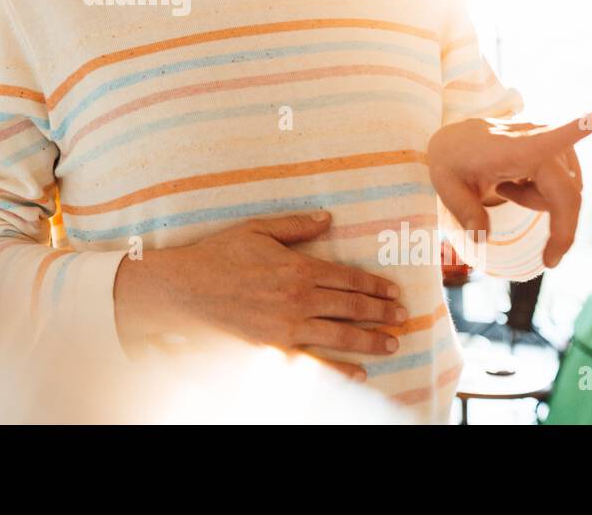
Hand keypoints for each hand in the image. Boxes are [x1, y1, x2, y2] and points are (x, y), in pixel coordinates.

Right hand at [114, 212, 403, 380]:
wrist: (188, 288)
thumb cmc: (221, 253)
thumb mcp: (259, 229)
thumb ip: (296, 225)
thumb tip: (328, 218)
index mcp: (299, 267)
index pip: (348, 277)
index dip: (375, 285)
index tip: (393, 291)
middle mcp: (300, 299)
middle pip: (352, 307)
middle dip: (381, 312)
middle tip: (403, 317)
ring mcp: (289, 326)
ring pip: (341, 335)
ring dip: (371, 340)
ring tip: (393, 343)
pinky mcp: (275, 347)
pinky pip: (315, 362)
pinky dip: (340, 369)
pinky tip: (360, 372)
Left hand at [425, 110, 591, 267]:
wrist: (455, 141)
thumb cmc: (452, 161)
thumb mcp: (446, 185)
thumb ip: (465, 211)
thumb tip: (481, 238)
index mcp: (511, 146)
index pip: (546, 138)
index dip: (575, 130)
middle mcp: (538, 141)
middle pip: (567, 195)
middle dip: (561, 230)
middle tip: (549, 259)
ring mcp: (551, 144)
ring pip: (565, 195)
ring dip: (539, 203)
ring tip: (503, 189)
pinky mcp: (557, 148)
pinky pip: (563, 189)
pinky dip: (542, 196)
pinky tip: (514, 183)